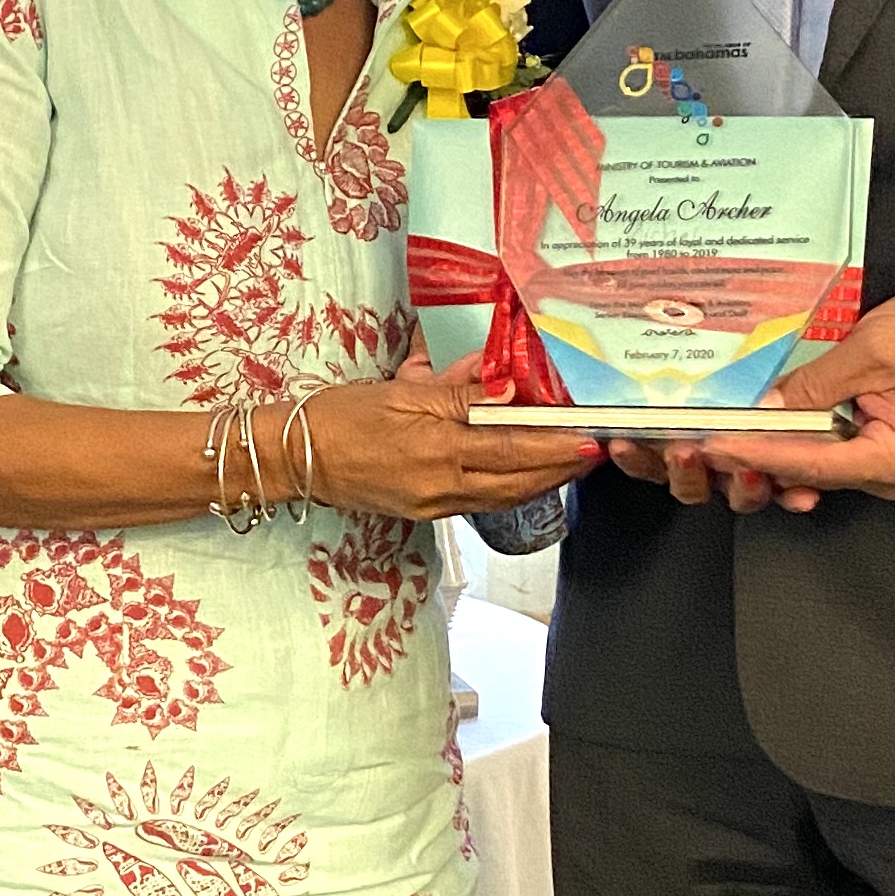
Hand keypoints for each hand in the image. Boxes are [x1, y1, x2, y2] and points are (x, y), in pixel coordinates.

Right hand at [298, 352, 602, 522]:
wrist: (297, 457)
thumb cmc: (341, 416)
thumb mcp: (398, 390)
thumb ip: (455, 388)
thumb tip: (504, 382)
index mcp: (435, 448)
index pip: (511, 448)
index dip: (555, 446)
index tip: (590, 437)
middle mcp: (441, 484)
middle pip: (518, 482)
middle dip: (562, 469)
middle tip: (597, 451)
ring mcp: (435, 504)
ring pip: (505, 497)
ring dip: (544, 482)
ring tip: (573, 463)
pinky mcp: (427, 513)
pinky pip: (482, 502)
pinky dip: (513, 489)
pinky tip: (528, 475)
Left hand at [609, 289, 894, 517]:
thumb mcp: (877, 349)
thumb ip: (820, 382)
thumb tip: (767, 406)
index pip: (811, 464)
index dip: (757, 455)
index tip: (713, 446)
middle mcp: (886, 474)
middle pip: (804, 473)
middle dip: (749, 459)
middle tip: (693, 443)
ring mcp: (879, 464)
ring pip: (808, 465)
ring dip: (762, 451)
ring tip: (710, 436)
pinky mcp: (872, 446)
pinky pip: (822, 449)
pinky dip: (788, 439)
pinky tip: (750, 426)